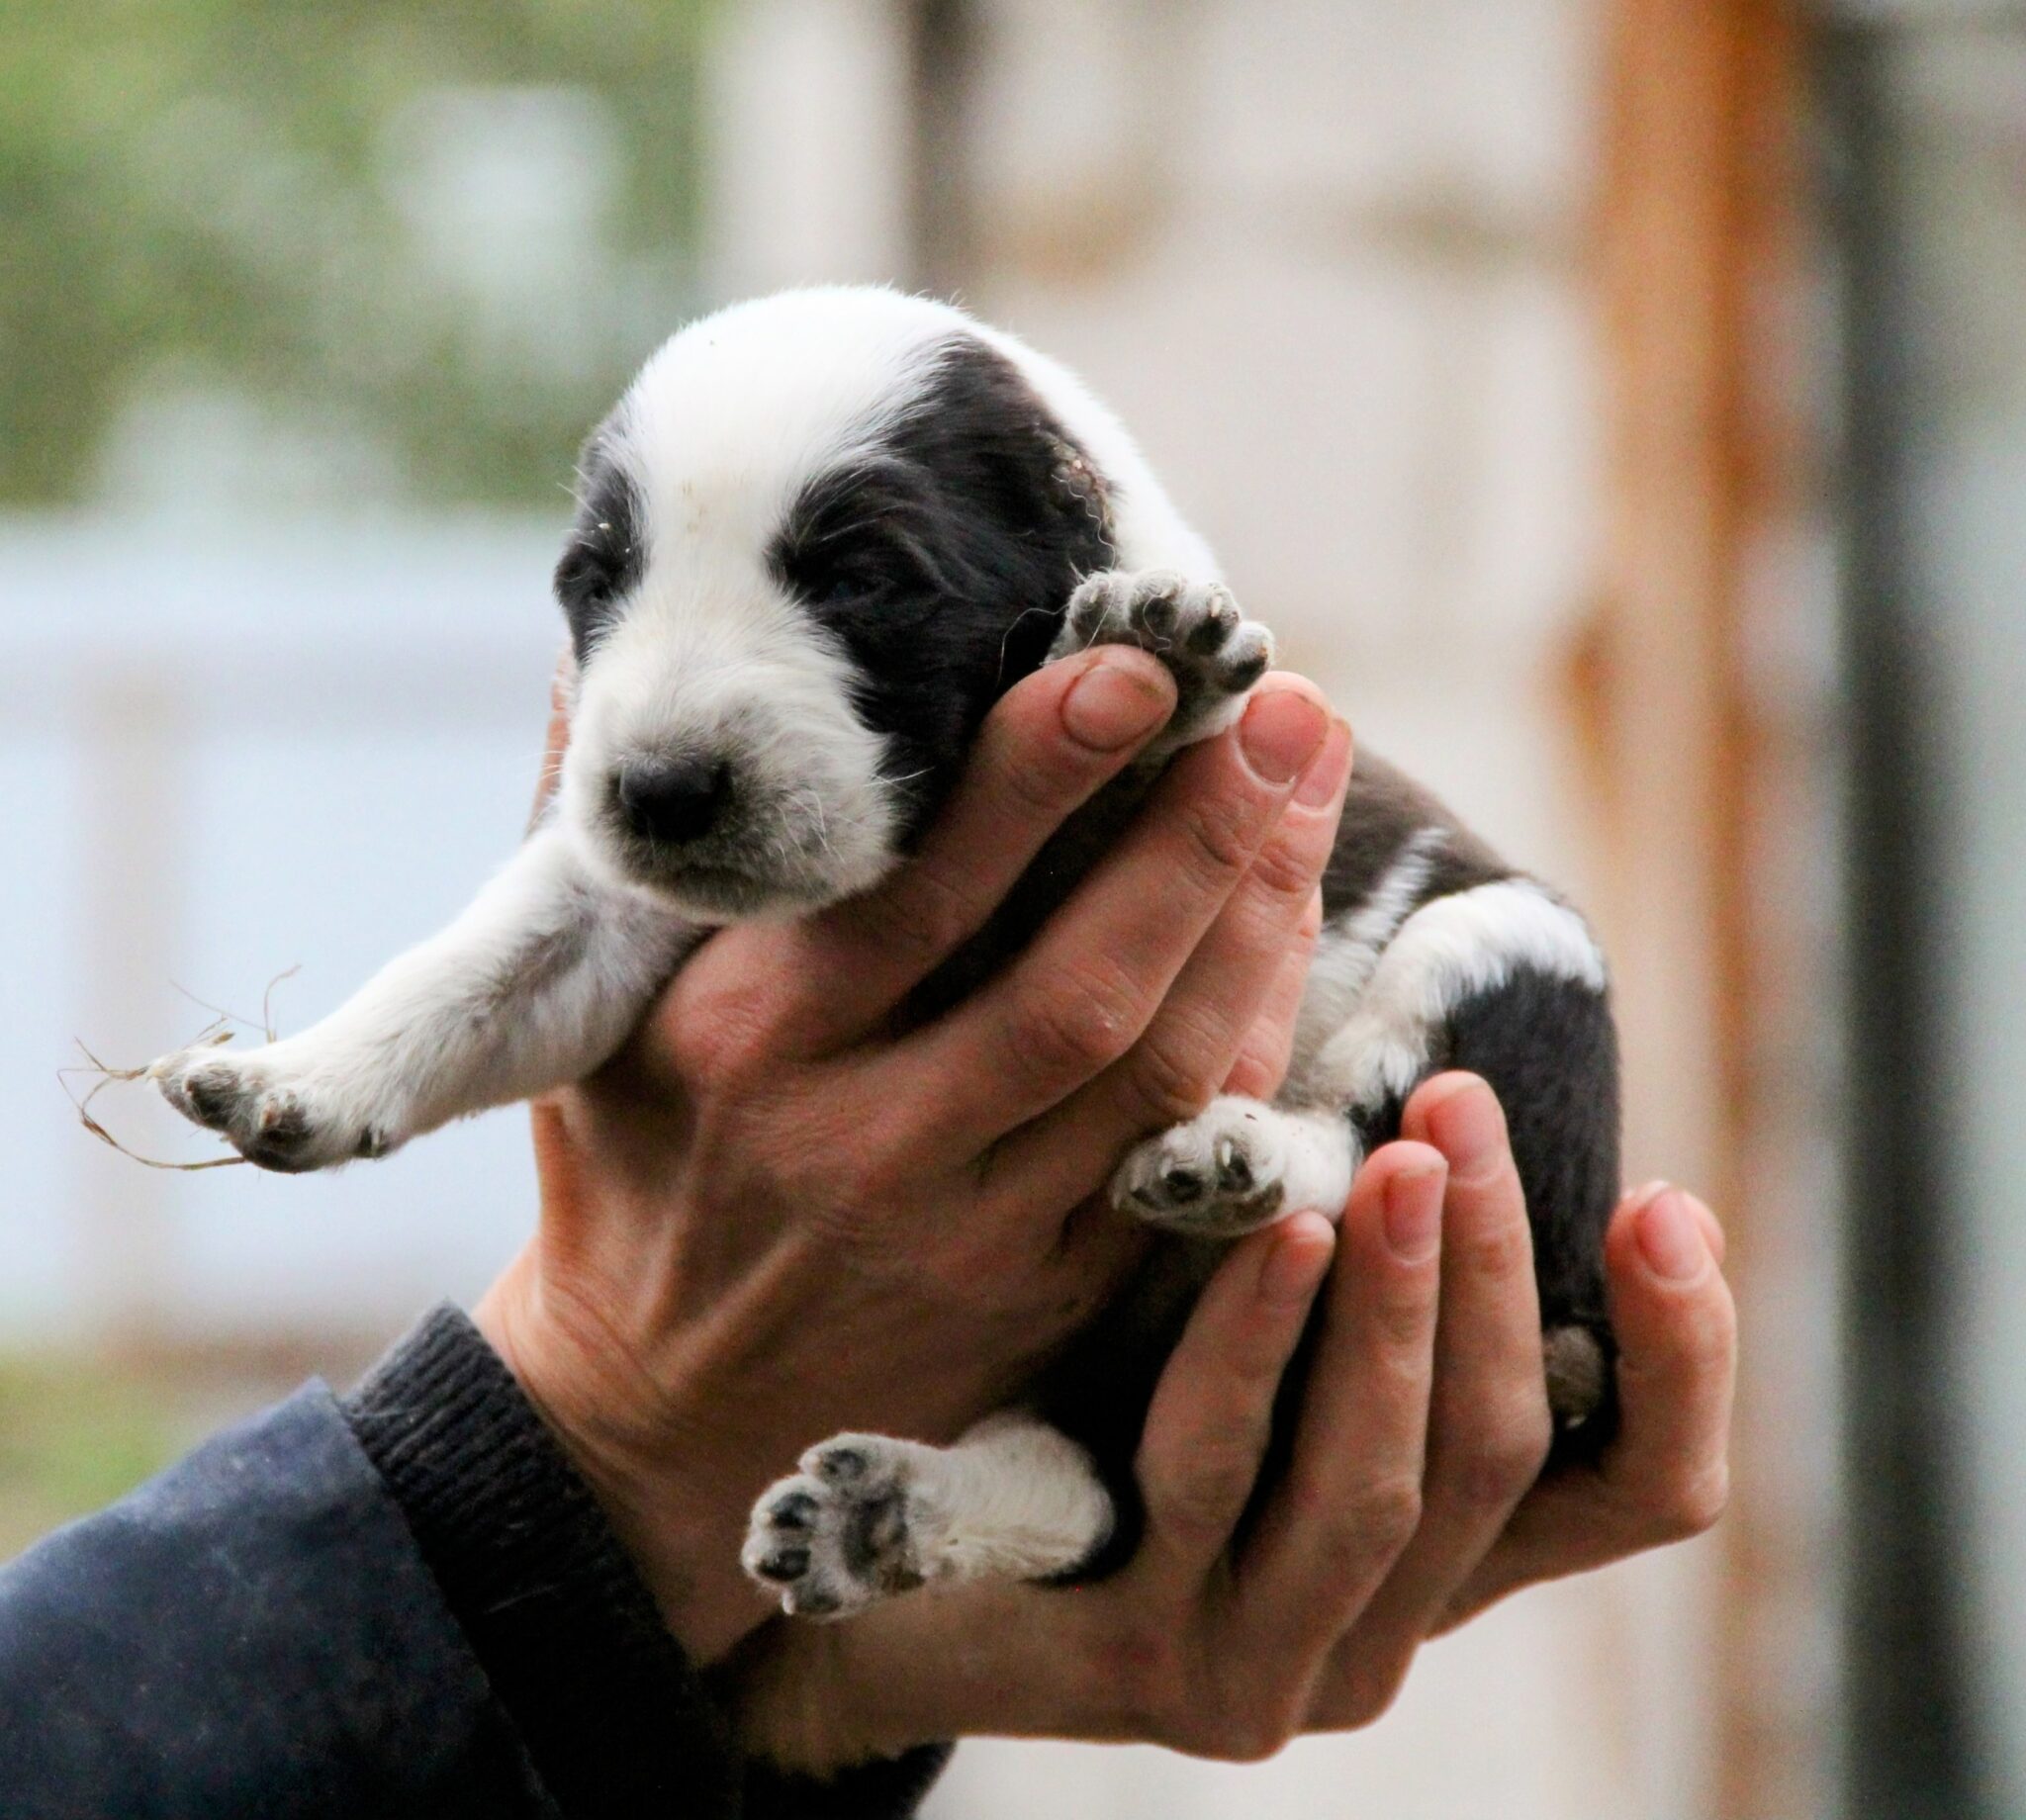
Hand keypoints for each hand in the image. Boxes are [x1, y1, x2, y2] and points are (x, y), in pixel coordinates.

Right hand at [475, 649, 1353, 1663]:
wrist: (656, 1429)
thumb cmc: (629, 1180)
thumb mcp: (581, 1020)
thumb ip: (615, 841)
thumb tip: (605, 648)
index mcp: (745, 1051)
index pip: (913, 897)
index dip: (1034, 776)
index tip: (1131, 665)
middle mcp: (865, 1148)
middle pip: (1076, 986)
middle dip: (1197, 836)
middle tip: (1284, 705)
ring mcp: (971, 1238)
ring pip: (1157, 1074)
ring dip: (1254, 922)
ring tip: (1308, 781)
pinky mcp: (1047, 1298)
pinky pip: (1179, 1162)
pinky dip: (1251, 1039)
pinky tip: (1289, 928)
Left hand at [726, 1073, 1734, 1768]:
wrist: (912, 1570)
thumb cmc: (1105, 1407)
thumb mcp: (1268, 1333)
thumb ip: (1376, 1260)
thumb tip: (1446, 1069)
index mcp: (1444, 1557)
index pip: (1642, 1494)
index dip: (1683, 1356)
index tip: (1666, 1201)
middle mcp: (1384, 1632)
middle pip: (1501, 1454)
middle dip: (1500, 1264)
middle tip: (1463, 1108)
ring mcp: (1270, 1664)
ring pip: (1384, 1483)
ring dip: (1411, 1302)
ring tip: (1415, 1152)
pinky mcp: (1146, 1655)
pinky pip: (1218, 1472)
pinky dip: (1262, 1342)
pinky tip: (1286, 1230)